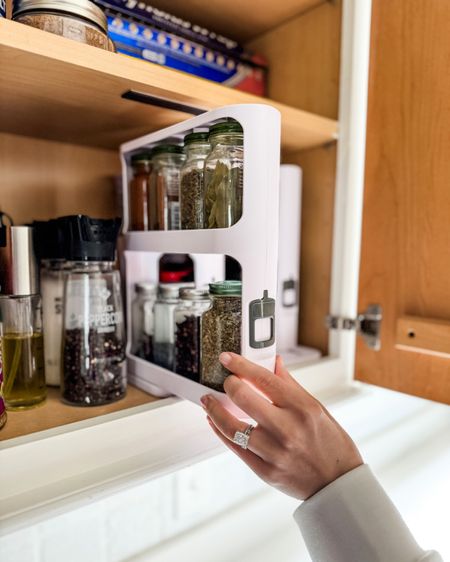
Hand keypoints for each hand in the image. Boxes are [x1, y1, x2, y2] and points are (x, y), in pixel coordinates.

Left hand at [201, 353, 362, 499]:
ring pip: (232, 426)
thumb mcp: (316, 408)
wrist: (338, 484)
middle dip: (228, 384)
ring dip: (214, 410)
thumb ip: (290, 385)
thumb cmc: (331, 443)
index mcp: (302, 408)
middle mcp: (287, 429)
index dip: (241, 365)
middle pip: (243, 398)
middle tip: (225, 381)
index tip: (227, 358)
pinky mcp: (265, 471)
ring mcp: (274, 452)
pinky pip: (235, 448)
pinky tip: (215, 422)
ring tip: (208, 401)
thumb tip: (274, 363)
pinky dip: (221, 432)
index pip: (264, 379)